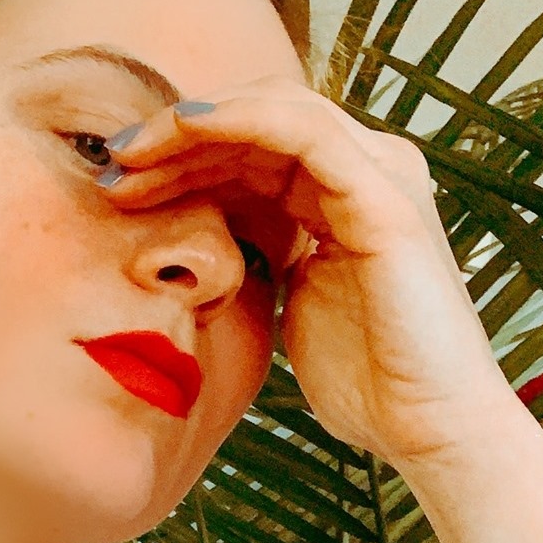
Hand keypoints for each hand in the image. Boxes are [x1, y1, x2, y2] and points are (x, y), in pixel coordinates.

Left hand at [98, 76, 527, 470]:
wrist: (429, 431)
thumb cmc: (366, 384)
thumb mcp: (288, 305)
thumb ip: (262, 259)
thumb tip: (200, 246)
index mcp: (345, 196)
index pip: (256, 147)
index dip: (184, 155)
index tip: (119, 181)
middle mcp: (369, 172)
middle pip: (259, 120)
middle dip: (179, 136)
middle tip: (113, 161)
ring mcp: (384, 176)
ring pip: (276, 111)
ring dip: (196, 125)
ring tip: (132, 154)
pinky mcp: (386, 197)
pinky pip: (304, 132)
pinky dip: (240, 121)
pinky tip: (186, 132)